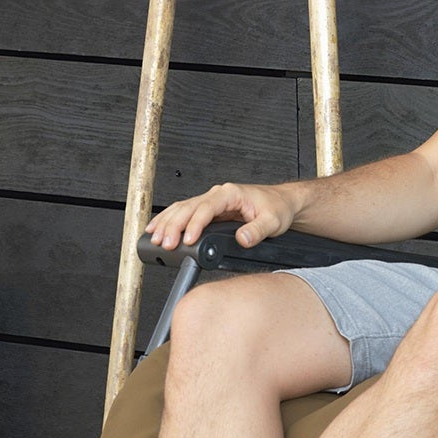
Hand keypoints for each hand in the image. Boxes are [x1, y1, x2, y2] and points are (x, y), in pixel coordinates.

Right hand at [145, 180, 300, 251]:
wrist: (282, 202)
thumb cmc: (277, 208)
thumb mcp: (274, 222)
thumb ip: (258, 231)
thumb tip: (242, 239)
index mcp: (230, 193)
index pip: (206, 208)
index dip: (194, 225)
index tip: (187, 240)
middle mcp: (218, 194)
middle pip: (188, 208)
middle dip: (173, 226)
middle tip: (164, 243)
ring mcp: (212, 201)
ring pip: (181, 209)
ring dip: (167, 223)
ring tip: (155, 239)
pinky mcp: (209, 209)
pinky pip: (184, 212)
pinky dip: (169, 220)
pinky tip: (158, 228)